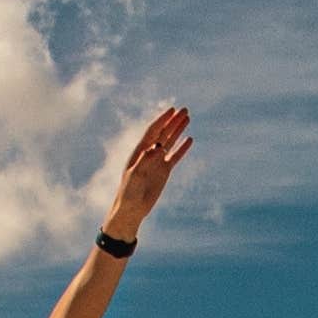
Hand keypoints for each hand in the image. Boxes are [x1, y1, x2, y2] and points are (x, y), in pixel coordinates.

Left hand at [100, 105, 192, 241]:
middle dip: (173, 120)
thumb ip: (144, 160)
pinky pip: (175, 156)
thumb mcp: (134, 176)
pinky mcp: (164, 171)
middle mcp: (149, 153)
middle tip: (184, 109)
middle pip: (163, 132)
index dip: (162, 120)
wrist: (131, 208)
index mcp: (140, 151)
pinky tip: (189, 139)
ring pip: (170, 141)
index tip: (172, 110)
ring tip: (188, 118)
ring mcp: (157, 161)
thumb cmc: (128, 192)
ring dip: (178, 130)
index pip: (153, 131)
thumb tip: (157, 146)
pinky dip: (182, 148)